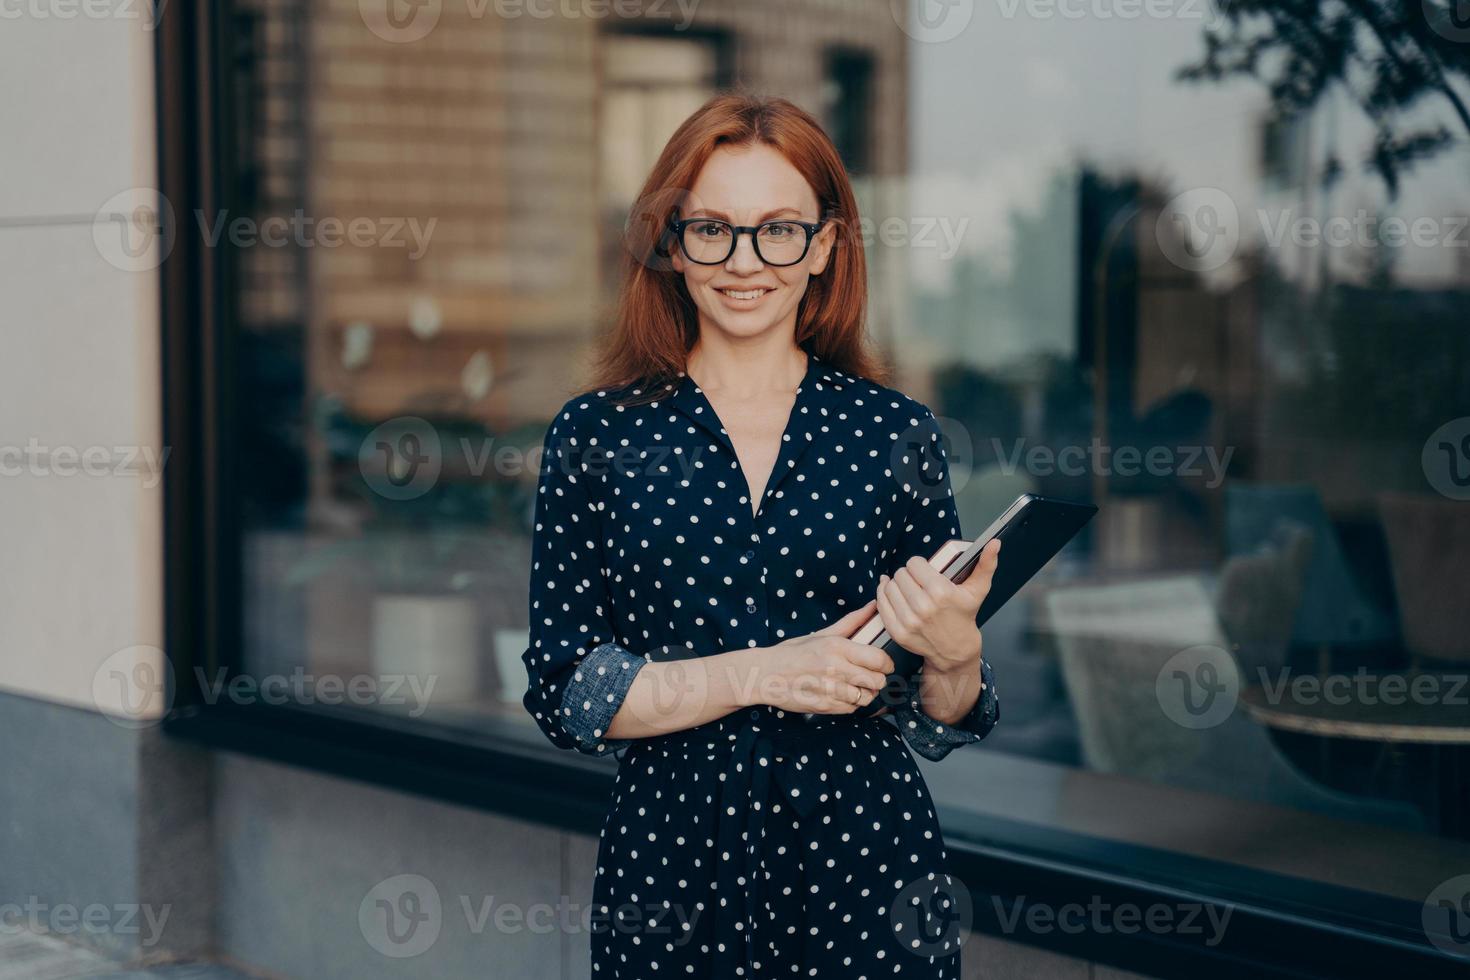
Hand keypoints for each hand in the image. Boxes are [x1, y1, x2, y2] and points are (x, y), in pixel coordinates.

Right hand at [748, 601, 895, 714]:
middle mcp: (835, 669)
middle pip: (877, 681)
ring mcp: (830, 690)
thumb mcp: (822, 634)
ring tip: (854, 686)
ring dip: (864, 693)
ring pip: (866, 698)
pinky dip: (851, 703)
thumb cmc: (793, 652)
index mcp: (837, 647)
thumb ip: (852, 621)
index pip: (879, 659)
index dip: (887, 663)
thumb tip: (873, 606)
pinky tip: (840, 694)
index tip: (884, 664)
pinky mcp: (825, 707)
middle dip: (877, 679)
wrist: (766, 674)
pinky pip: (852, 709)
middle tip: (869, 676)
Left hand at [876, 539, 999, 674]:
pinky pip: (881, 604)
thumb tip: (995, 543)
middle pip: (900, 574)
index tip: (924, 570)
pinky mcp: (897, 632)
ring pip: (889, 587)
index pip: (914, 563)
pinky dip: (884, 596)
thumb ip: (986, 564)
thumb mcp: (978, 590)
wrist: (955, 650)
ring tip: (906, 588)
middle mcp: (923, 607)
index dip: (919, 565)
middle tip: (916, 581)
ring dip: (895, 585)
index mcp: (941, 592)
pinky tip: (892, 594)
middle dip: (908, 575)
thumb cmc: (964, 615)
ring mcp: (909, 621)